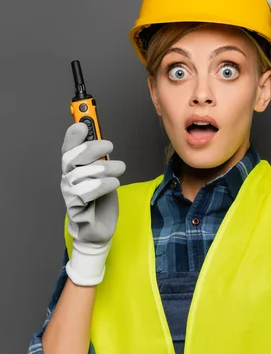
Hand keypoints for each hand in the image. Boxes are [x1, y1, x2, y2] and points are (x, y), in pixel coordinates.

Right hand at [60, 122, 125, 285]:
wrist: (100, 229)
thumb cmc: (102, 200)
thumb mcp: (104, 175)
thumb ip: (100, 158)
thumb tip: (103, 141)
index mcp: (73, 168)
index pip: (67, 147)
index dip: (73, 135)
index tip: (83, 125)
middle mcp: (68, 178)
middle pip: (72, 157)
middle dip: (92, 147)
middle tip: (110, 146)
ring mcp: (69, 193)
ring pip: (82, 174)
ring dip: (105, 168)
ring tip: (120, 169)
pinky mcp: (76, 208)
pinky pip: (86, 193)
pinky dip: (103, 185)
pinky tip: (114, 183)